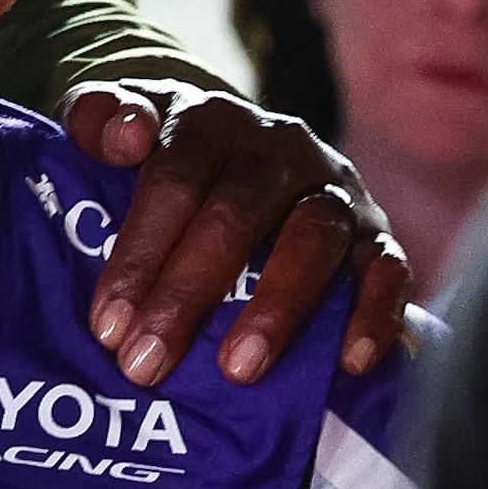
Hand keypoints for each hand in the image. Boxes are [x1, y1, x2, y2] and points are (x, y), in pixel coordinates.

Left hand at [64, 81, 409, 388]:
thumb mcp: (118, 124)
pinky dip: (375, 313)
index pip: (175, 181)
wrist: (236, 151)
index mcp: (209, 122)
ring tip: (237, 371)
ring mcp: (333, 188)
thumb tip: (124, 136)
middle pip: (237, 214)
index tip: (107, 325)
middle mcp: (278, 148)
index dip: (140, 253)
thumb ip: (98, 118)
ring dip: (277, 308)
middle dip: (188, 294)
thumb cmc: (163, 156)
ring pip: (314, 239)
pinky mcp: (376, 232)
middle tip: (147, 363)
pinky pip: (389, 269)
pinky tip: (348, 362)